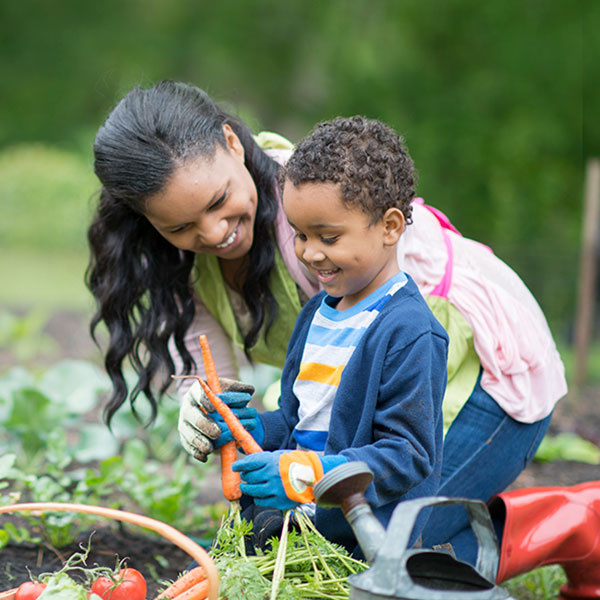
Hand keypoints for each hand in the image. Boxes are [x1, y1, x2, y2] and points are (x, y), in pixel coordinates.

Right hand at [178, 378, 259, 461]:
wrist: (214, 411)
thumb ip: (237, 389)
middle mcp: (188, 408)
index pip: (199, 395)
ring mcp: (185, 424)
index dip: (205, 401)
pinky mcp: (187, 439)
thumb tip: (249, 390)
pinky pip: (189, 447)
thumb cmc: (222, 397)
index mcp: (196, 393)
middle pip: (193, 417)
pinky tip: (205, 456)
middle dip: (205, 425)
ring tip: (210, 448)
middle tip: (217, 433)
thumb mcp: (228, 389)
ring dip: (201, 441)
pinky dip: (197, 452)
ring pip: (190, 434)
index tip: (215, 407)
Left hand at [232, 450, 346, 508]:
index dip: (240, 465)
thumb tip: (248, 463)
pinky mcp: (278, 501)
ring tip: (246, 486)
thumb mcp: (280, 456)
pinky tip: (259, 494)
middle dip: (245, 476)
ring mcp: (273, 489)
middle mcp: (270, 475)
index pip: (248, 463)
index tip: (235, 467)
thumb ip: (265, 459)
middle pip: (248, 477)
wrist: (314, 477)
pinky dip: (257, 497)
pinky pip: (260, 501)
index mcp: (271, 461)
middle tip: (245, 476)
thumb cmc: (296, 463)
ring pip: (251, 490)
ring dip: (247, 488)